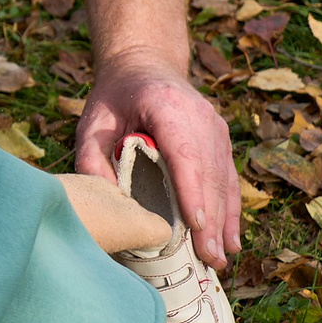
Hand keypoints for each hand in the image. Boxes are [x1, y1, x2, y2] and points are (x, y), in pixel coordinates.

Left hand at [71, 54, 238, 269]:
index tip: (195, 224)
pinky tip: (230, 239)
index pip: (184, 154)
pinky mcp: (221, 140)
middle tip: (208, 258)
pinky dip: (230, 210)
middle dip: (210, 218)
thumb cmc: (115, 96)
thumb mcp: (93, 120)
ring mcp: (216, 128)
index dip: (191, 190)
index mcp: (167, 107)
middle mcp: (200, 117)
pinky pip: (228, 179)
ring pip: (223, 180)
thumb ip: (91, 155)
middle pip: (208, 174)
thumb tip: (106, 196)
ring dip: (224, 221)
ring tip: (219, 258)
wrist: (144, 63)